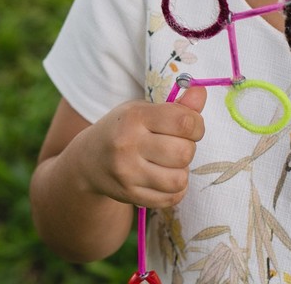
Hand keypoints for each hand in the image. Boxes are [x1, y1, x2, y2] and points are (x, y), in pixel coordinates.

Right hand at [76, 86, 206, 208]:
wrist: (88, 160)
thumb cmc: (123, 129)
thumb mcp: (143, 110)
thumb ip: (177, 105)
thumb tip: (202, 92)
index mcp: (134, 117)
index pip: (184, 122)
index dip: (197, 125)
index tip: (190, 127)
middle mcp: (128, 144)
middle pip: (184, 152)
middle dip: (188, 148)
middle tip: (176, 144)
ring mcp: (127, 173)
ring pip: (179, 179)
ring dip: (181, 171)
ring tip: (170, 163)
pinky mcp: (130, 195)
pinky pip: (171, 198)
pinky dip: (175, 189)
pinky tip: (164, 178)